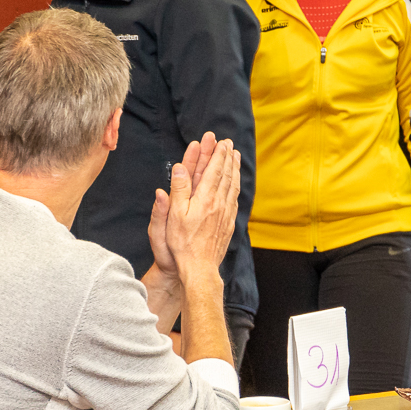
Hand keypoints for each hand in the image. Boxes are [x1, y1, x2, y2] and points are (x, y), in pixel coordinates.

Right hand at [163, 139, 239, 276]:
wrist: (200, 268)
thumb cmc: (183, 244)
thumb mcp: (174, 216)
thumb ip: (179, 190)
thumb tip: (179, 167)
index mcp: (205, 199)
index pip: (214, 171)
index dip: (217, 154)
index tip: (220, 141)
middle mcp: (219, 204)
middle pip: (226, 175)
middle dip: (227, 157)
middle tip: (229, 143)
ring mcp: (226, 214)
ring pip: (233, 185)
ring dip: (234, 169)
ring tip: (236, 157)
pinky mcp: (229, 223)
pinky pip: (235, 198)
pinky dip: (235, 185)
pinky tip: (235, 183)